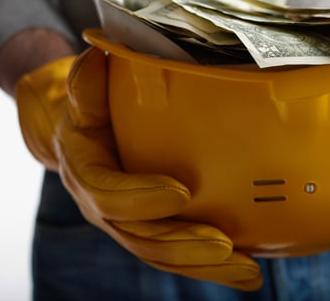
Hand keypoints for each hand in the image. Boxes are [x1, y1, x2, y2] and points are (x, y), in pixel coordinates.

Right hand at [15, 47, 261, 289]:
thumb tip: (99, 56)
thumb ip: (85, 82)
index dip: (139, 197)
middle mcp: (104, 207)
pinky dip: (213, 267)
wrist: (80, 133)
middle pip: (140, 236)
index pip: (106, 192)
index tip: (180, 192)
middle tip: (223, 245)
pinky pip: (179, 255)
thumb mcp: (82, 90)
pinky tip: (249, 273)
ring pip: (163, 255)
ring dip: (204, 267)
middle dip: (182, 245)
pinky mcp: (153, 229)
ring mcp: (128, 223)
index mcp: (86, 171)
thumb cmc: (89, 107)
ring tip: (247, 271)